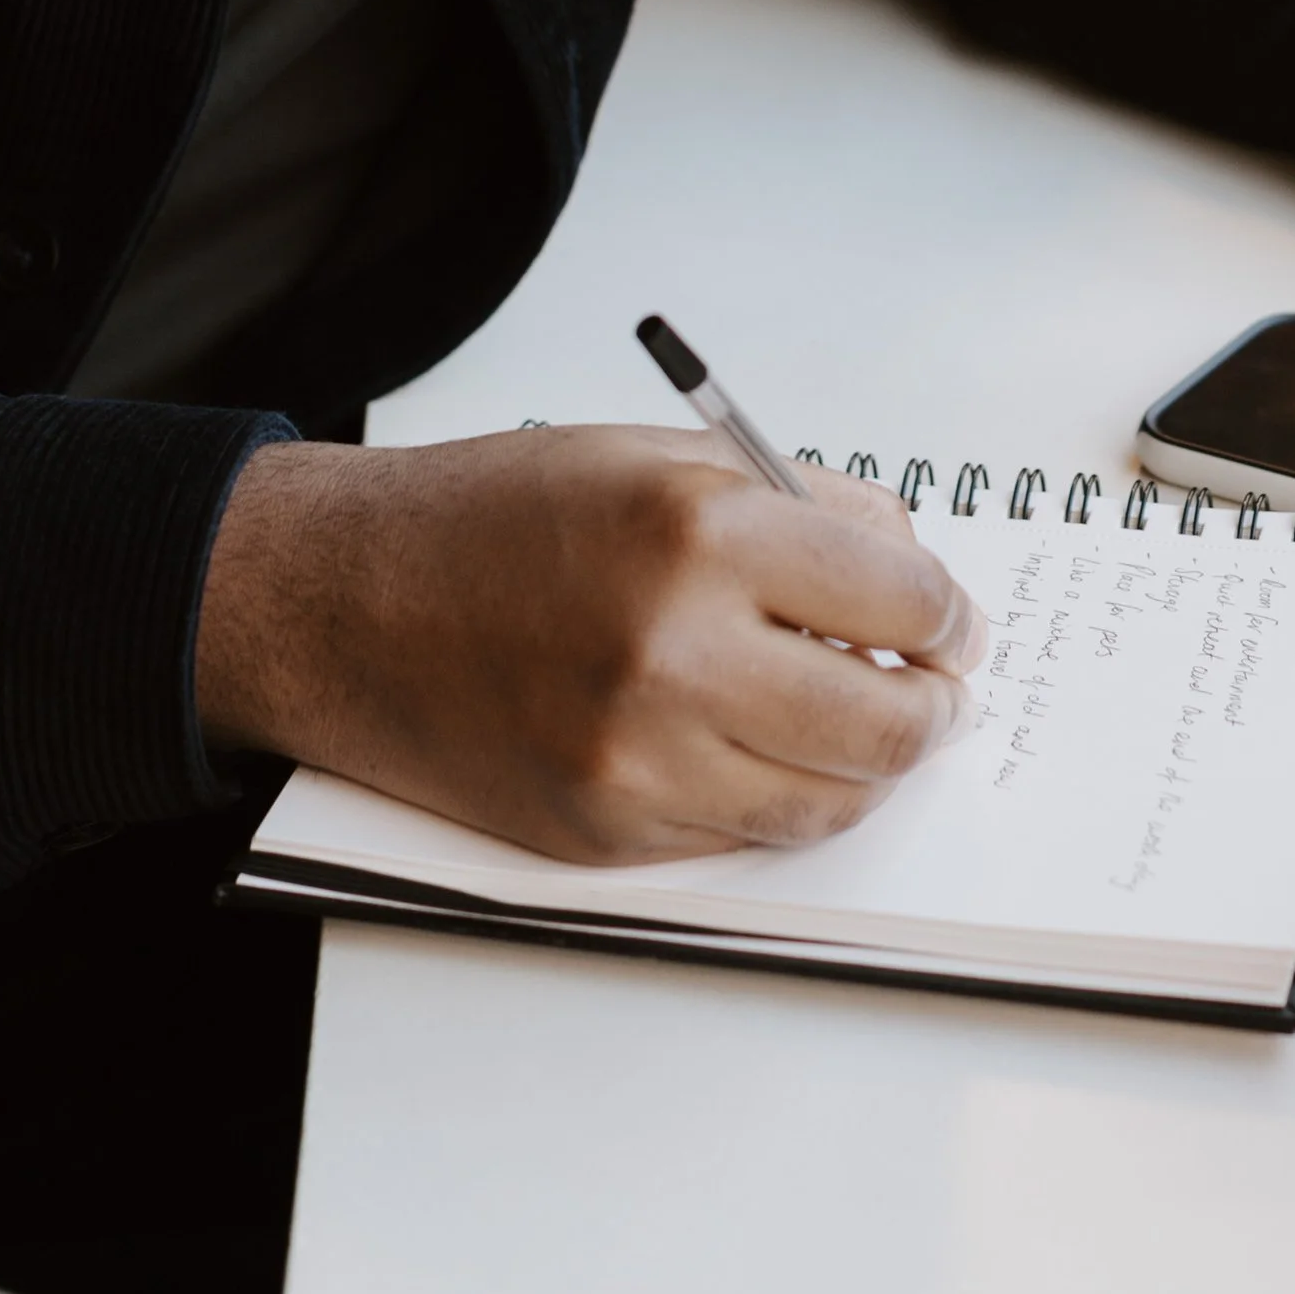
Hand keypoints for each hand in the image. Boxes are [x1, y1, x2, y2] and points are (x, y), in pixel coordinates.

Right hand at [195, 425, 987, 861]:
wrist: (343, 602)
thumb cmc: (494, 517)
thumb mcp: (659, 457)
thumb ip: (799, 504)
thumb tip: (912, 566)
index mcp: (698, 531)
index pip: (901, 597)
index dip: (947, 614)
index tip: (951, 620)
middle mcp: (674, 652)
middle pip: (886, 720)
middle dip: (933, 704)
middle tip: (936, 684)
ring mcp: (637, 759)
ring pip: (828, 798)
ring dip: (869, 763)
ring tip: (866, 718)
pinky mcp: (605, 833)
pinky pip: (745, 836)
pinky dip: (784, 799)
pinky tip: (775, 749)